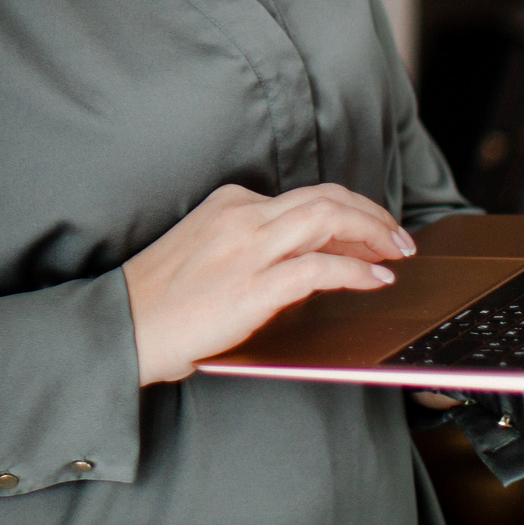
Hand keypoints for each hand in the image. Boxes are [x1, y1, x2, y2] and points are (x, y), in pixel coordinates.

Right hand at [123, 183, 414, 384]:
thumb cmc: (160, 302)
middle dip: (372, 214)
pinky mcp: (253, 287)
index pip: (306, 198)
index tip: (371, 233)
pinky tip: (376, 279)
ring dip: (374, 233)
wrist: (123, 327)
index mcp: (230, 204)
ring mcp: (248, 249)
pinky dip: (357, 271)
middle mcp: (242, 216)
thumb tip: (308, 264)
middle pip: (326, 199)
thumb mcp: (206, 253)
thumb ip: (252, 248)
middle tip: (400, 237)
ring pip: (329, 220)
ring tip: (398, 251)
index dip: (350, 212)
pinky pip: (320, 268)